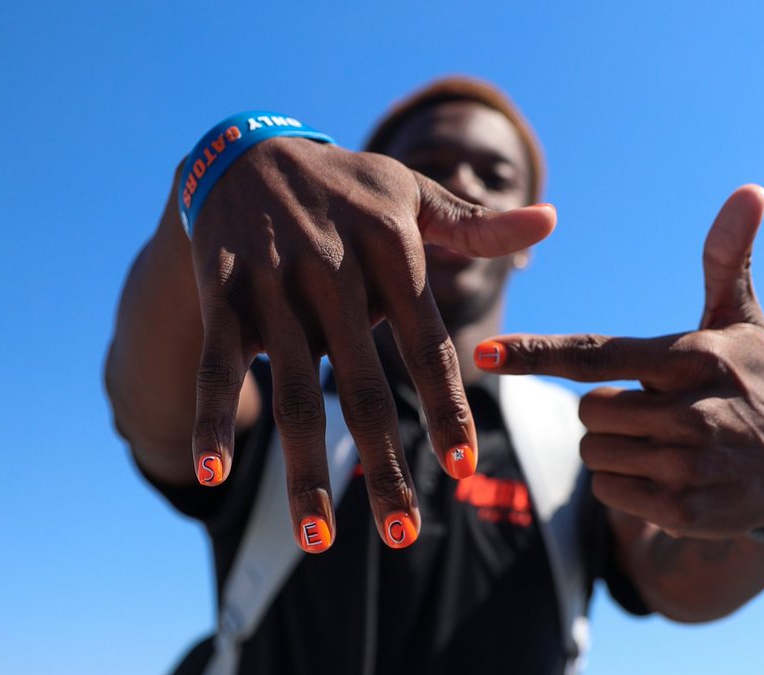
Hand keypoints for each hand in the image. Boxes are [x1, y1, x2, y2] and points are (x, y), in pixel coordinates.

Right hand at [188, 137, 555, 550]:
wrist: (247, 151)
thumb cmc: (346, 184)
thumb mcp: (410, 193)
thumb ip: (476, 224)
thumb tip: (550, 223)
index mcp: (391, 252)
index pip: (428, 345)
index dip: (446, 408)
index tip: (464, 466)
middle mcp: (334, 273)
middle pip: (362, 387)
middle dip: (384, 465)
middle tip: (403, 534)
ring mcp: (275, 285)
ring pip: (292, 390)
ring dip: (304, 471)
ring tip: (319, 541)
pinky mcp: (223, 292)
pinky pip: (219, 363)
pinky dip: (213, 416)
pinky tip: (212, 473)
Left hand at [474, 186, 763, 538]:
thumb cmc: (756, 384)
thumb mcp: (743, 322)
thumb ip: (728, 258)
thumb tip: (751, 188)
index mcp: (692, 359)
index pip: (595, 355)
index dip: (536, 353)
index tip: (487, 352)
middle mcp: (690, 412)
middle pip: (586, 409)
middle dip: (606, 408)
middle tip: (654, 407)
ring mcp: (687, 466)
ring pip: (593, 452)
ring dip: (614, 447)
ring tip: (665, 442)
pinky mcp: (683, 512)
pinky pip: (608, 492)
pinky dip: (625, 485)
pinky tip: (668, 475)